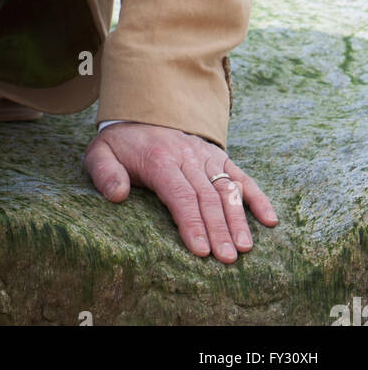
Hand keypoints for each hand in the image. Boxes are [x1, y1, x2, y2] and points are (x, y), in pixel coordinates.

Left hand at [84, 122, 277, 262]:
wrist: (140, 110)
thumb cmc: (120, 143)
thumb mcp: (100, 153)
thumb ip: (105, 173)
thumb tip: (117, 195)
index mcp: (159, 158)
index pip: (179, 194)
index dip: (191, 222)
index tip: (200, 249)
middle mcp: (186, 155)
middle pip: (206, 196)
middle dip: (218, 229)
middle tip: (228, 259)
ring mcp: (205, 155)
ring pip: (226, 189)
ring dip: (238, 219)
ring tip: (245, 248)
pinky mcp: (217, 156)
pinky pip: (241, 175)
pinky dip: (257, 196)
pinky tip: (269, 219)